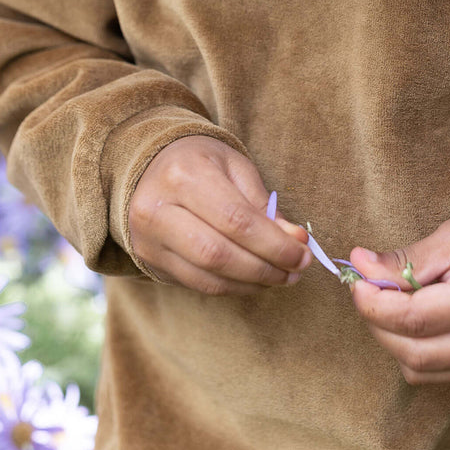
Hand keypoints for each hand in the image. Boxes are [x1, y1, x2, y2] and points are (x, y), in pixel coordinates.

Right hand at [128, 136, 310, 293]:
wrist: (147, 167)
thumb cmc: (200, 163)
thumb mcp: (234, 167)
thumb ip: (263, 204)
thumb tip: (295, 242)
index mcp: (183, 175)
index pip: (235, 220)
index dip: (274, 244)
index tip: (302, 254)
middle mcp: (158, 209)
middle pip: (218, 254)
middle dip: (265, 268)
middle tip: (295, 271)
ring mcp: (149, 239)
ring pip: (208, 276)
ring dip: (252, 283)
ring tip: (280, 276)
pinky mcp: (150, 260)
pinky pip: (198, 284)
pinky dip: (233, 287)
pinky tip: (254, 279)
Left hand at [348, 205, 449, 383]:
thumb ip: (405, 260)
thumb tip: (359, 266)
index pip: (415, 319)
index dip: (374, 304)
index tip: (357, 279)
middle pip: (414, 353)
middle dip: (378, 323)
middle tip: (366, 290)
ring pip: (421, 370)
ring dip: (392, 340)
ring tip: (390, 303)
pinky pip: (436, 373)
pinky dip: (412, 351)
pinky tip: (413, 320)